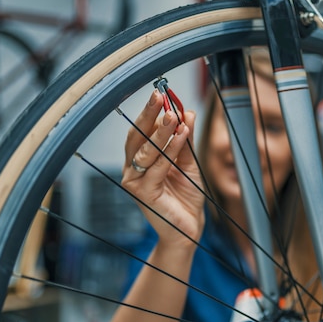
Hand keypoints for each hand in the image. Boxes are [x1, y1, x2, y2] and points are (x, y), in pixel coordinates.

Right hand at [121, 90, 204, 247]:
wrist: (189, 228)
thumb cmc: (186, 196)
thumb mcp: (189, 162)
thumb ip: (186, 140)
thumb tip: (187, 112)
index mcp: (140, 160)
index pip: (140, 131)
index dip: (149, 113)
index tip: (161, 94)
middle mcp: (133, 169)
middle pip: (137, 136)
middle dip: (148, 115)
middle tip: (158, 96)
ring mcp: (135, 181)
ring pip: (147, 150)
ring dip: (161, 130)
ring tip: (173, 115)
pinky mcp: (143, 193)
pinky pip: (159, 166)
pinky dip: (171, 148)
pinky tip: (183, 135)